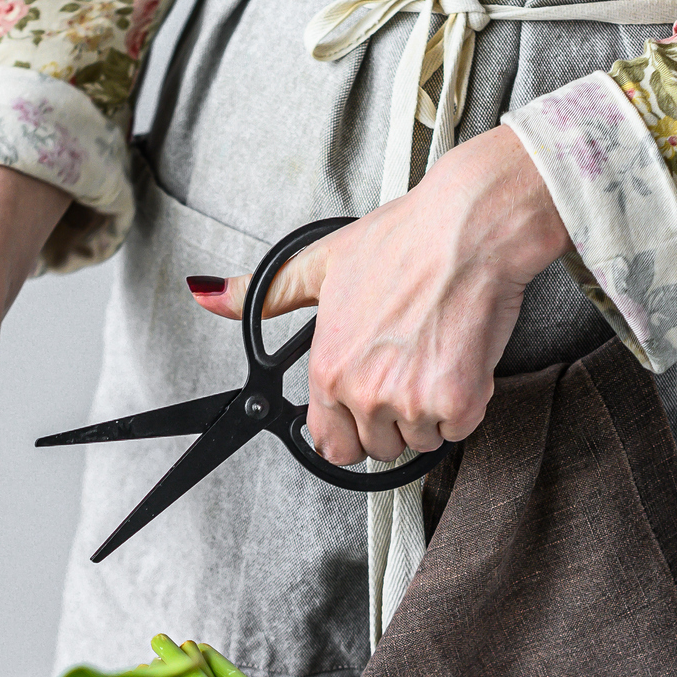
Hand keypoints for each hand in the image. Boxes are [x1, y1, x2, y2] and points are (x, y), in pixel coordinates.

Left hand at [190, 126, 570, 464]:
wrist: (468, 228)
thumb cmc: (404, 240)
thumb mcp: (320, 262)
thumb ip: (265, 294)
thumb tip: (208, 295)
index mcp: (329, 369)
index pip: (329, 445)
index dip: (348, 430)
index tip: (363, 411)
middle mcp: (364, 392)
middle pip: (377, 448)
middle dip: (392, 420)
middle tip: (406, 369)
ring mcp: (411, 402)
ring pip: (420, 441)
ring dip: (430, 412)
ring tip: (432, 354)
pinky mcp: (458, 402)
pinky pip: (458, 429)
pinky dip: (465, 403)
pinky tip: (459, 357)